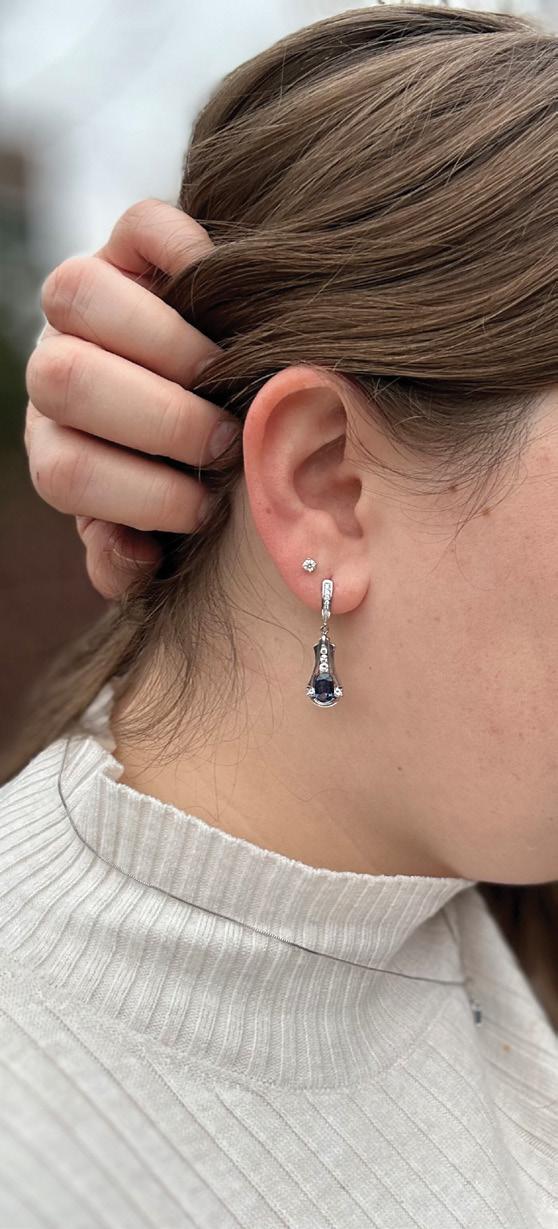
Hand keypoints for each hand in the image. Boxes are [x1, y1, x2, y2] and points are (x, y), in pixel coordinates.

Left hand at [24, 199, 237, 598]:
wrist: (221, 391)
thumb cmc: (192, 476)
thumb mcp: (161, 526)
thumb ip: (132, 554)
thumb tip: (131, 558)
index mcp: (59, 442)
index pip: (62, 469)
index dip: (137, 495)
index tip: (202, 509)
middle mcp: (58, 365)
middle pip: (61, 377)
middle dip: (157, 419)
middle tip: (222, 442)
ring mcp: (89, 298)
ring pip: (75, 292)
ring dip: (164, 344)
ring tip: (224, 377)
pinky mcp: (131, 243)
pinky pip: (142, 227)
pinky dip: (185, 252)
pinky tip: (223, 294)